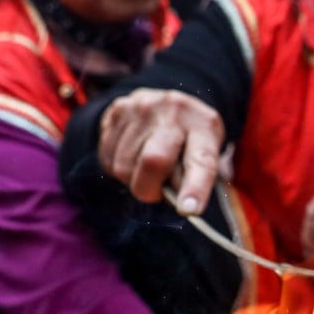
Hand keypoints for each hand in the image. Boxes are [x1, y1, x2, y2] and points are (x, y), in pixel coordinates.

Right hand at [99, 89, 225, 211]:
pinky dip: (117, 169)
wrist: (164, 104)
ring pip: (124, 167)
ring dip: (132, 180)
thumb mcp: (205, 154)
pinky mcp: (117, 110)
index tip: (189, 209)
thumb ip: (197, 180)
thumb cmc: (189, 140)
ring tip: (145, 168)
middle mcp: (174, 111)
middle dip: (149, 190)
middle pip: (153, 161)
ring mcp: (143, 108)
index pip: (201, 160)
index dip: (195, 187)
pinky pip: (108, 159)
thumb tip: (183, 205)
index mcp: (204, 126)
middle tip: (154, 194)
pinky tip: (131, 156)